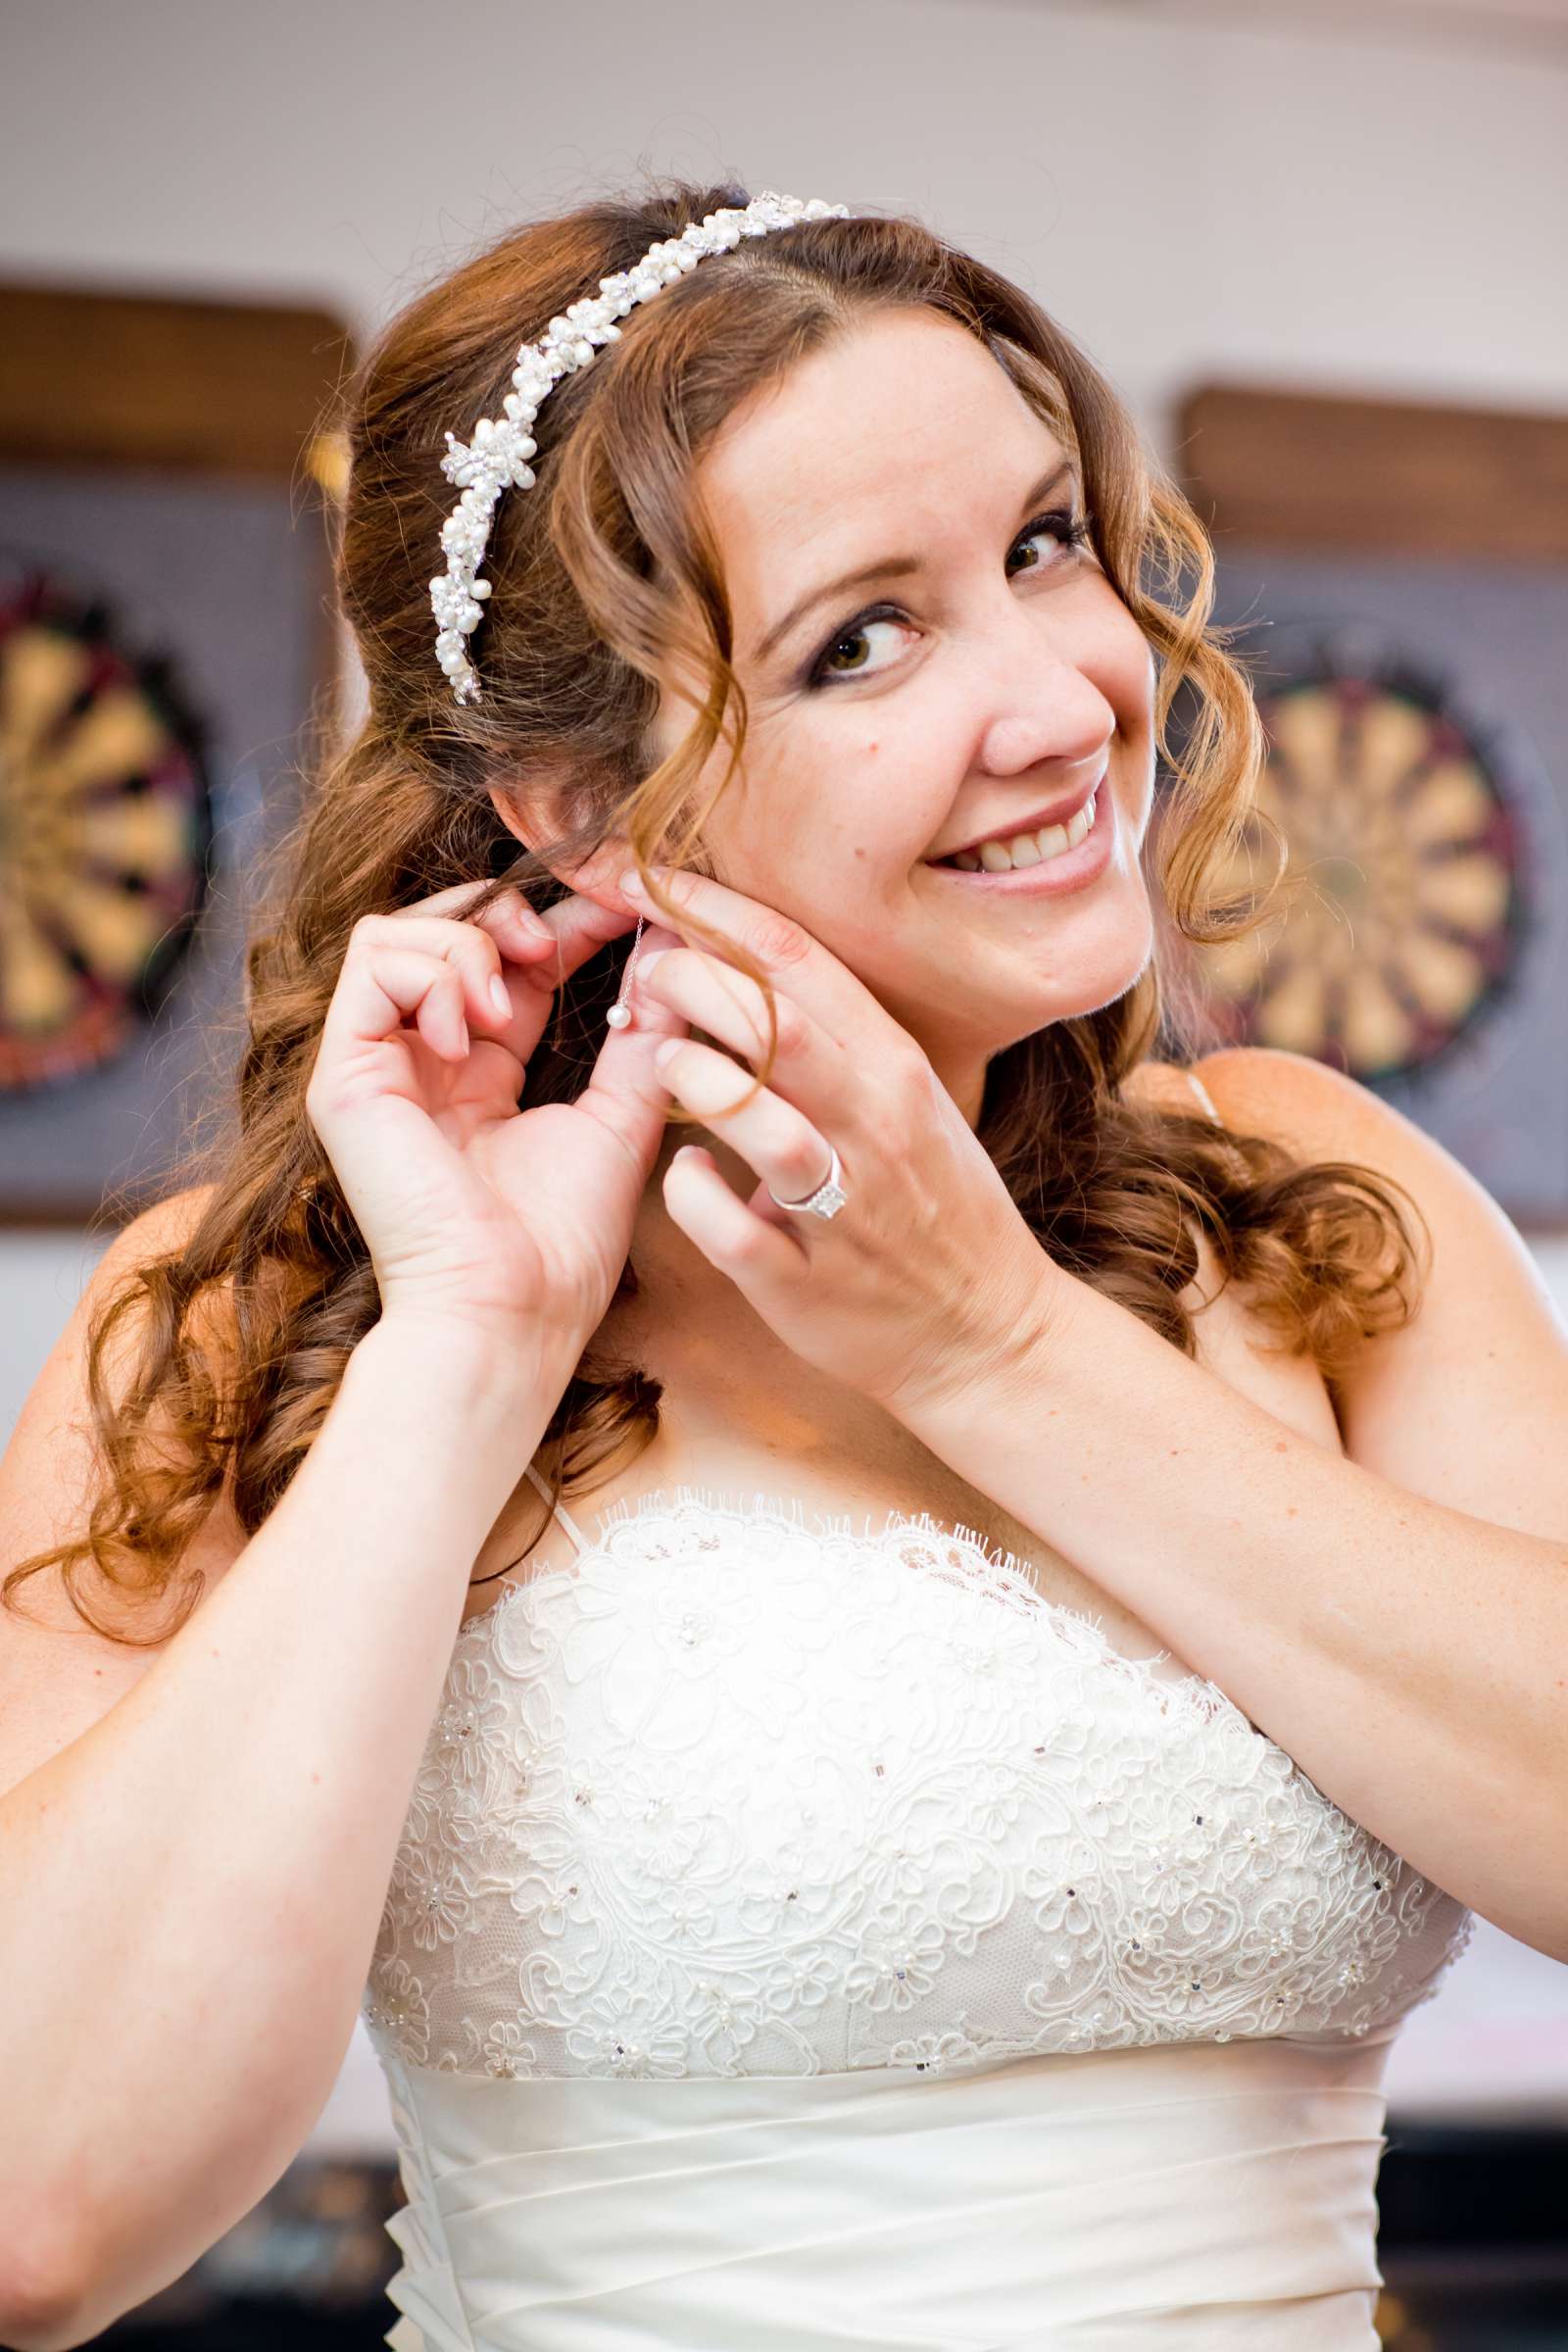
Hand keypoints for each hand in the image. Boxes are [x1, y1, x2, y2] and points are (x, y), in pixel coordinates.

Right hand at [303, 881, 688, 1355]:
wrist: (508, 1312)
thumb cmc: (561, 1245)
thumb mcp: (621, 1121)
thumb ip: (644, 1040)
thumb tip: (676, 957)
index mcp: (478, 1076)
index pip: (508, 964)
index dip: (563, 921)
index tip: (625, 905)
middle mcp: (418, 1064)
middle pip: (438, 930)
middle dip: (504, 912)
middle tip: (556, 943)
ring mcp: (374, 1068)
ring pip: (395, 933)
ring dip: (467, 944)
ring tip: (507, 1006)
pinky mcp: (344, 1076)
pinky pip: (371, 964)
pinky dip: (432, 973)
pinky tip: (469, 1033)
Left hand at [620, 865, 1056, 1419]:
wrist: (986, 1332)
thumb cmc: (929, 1202)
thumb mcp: (900, 1098)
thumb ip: (827, 1036)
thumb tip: (727, 964)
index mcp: (894, 1067)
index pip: (798, 962)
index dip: (713, 911)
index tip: (647, 880)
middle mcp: (877, 1126)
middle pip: (777, 1023)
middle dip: (694, 979)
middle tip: (643, 973)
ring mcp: (847, 1208)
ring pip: (767, 1124)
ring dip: (697, 1080)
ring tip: (657, 1061)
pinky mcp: (809, 1284)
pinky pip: (738, 1231)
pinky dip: (695, 1195)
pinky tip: (683, 1174)